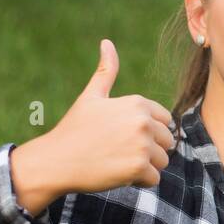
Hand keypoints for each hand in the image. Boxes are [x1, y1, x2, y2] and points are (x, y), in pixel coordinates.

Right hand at [10, 39, 174, 214]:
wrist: (56, 161)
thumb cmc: (74, 129)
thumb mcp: (91, 96)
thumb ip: (106, 71)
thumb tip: (107, 42)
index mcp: (137, 103)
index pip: (165, 121)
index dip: (147, 132)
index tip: (123, 136)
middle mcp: (143, 121)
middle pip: (167, 142)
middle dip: (149, 150)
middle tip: (119, 151)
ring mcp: (142, 145)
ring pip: (163, 161)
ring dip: (145, 166)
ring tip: (117, 161)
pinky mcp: (138, 167)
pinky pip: (154, 179)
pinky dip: (139, 181)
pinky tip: (117, 173)